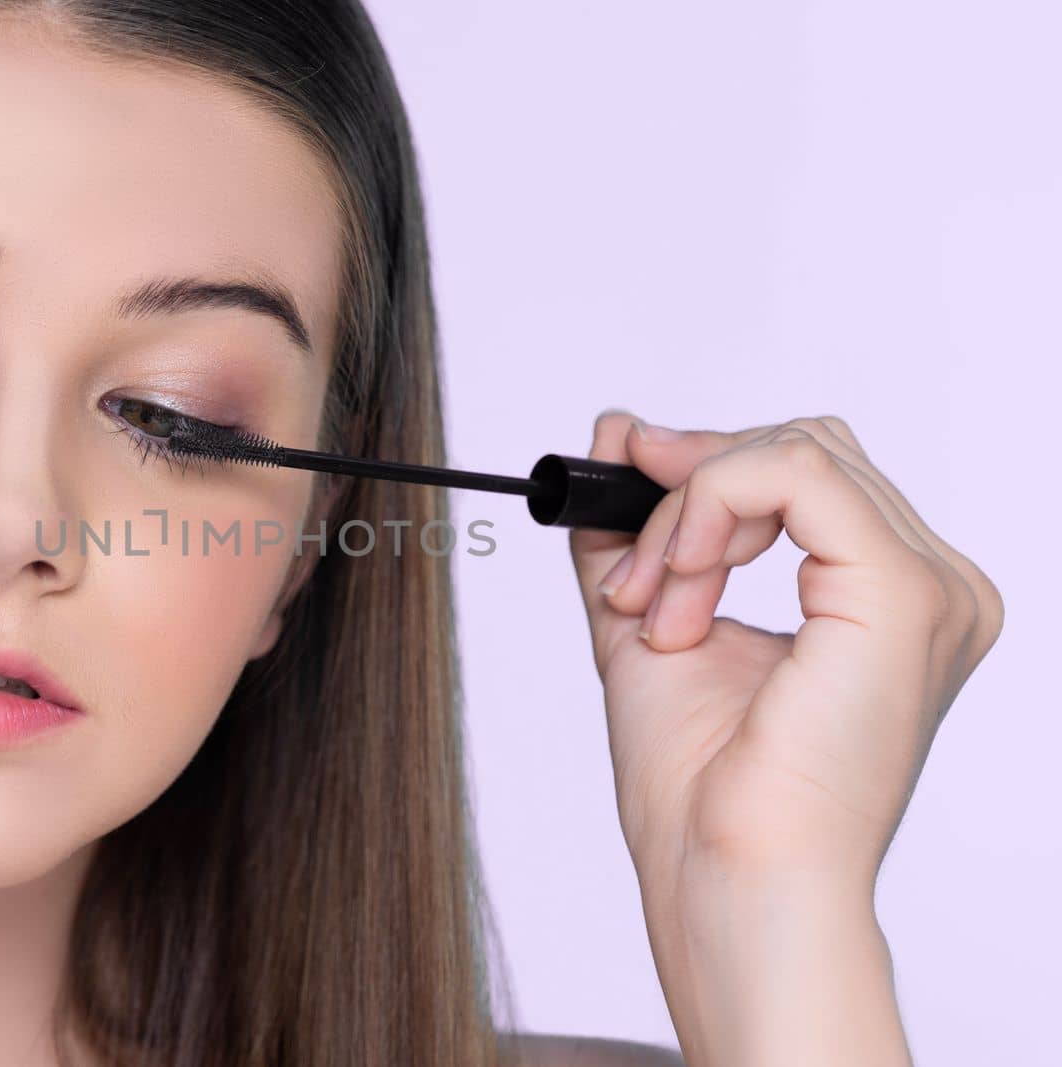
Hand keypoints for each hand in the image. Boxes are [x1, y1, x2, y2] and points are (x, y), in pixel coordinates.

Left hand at [568, 411, 1004, 898]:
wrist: (726, 875)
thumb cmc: (701, 789)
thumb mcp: (651, 620)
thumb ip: (639, 528)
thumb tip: (617, 429)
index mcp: (886, 599)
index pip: (805, 472)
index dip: (705, 474)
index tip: (624, 497)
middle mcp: (931, 587)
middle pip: (802, 449)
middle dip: (690, 494)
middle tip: (638, 578)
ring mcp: (930, 588)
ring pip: (790, 453)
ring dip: (688, 518)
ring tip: (657, 610)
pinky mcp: (903, 594)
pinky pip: (792, 473)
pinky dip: (707, 509)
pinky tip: (679, 591)